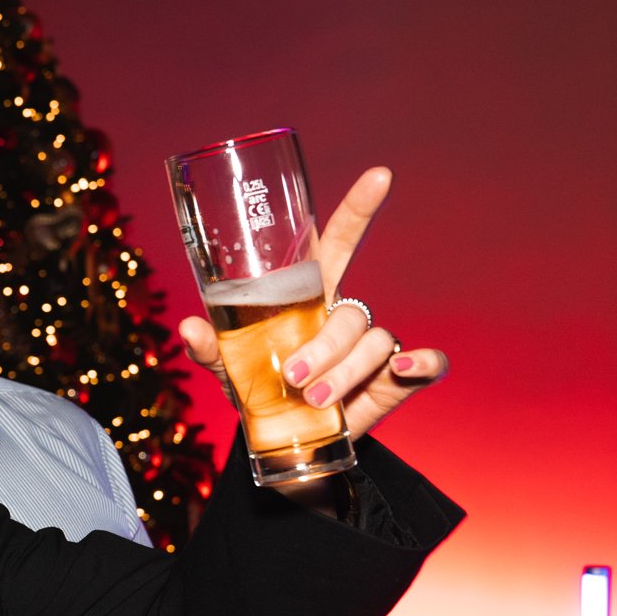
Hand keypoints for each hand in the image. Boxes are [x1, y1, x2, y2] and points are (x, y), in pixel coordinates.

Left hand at [177, 167, 446, 442]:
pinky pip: (428, 363)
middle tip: (292, 377)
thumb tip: (188, 327)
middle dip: (325, 345)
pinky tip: (403, 370)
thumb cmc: (258, 388)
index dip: (358, 209)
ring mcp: (373, 348)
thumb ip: (210, 347)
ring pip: (374, 342)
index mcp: (309, 297)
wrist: (284, 439)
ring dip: (344, 371)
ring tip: (313, 399)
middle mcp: (343, 315)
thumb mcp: (228, 366)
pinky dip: (423, 363)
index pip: (338, 243)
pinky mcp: (397, 379)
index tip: (381, 175)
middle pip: (350, 313)